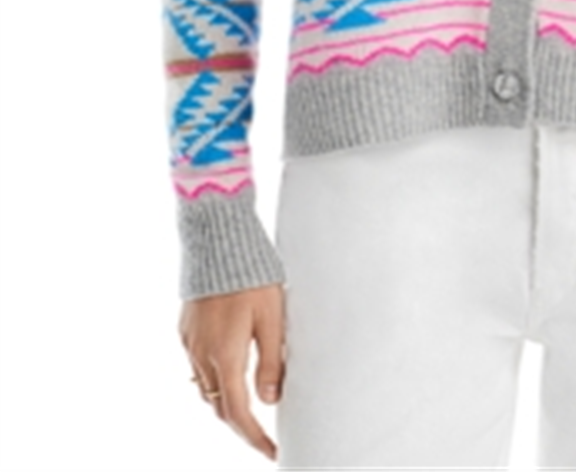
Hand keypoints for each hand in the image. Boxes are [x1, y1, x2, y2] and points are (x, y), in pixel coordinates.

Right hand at [179, 283, 285, 461]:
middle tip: (263, 435)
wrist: (217, 243)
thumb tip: (271, 401)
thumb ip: (272, 361)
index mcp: (226, 356)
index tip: (272, 451)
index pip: (238, 413)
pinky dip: (213, 380)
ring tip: (249, 407)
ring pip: (206, 389)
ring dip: (226, 403)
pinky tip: (228, 375)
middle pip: (219, 407)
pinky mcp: (185, 330)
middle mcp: (202, 356)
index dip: (255, 437)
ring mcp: (190, 343)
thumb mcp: (272, 317)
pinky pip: (197, 368)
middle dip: (240, 425)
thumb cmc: (251, 276)